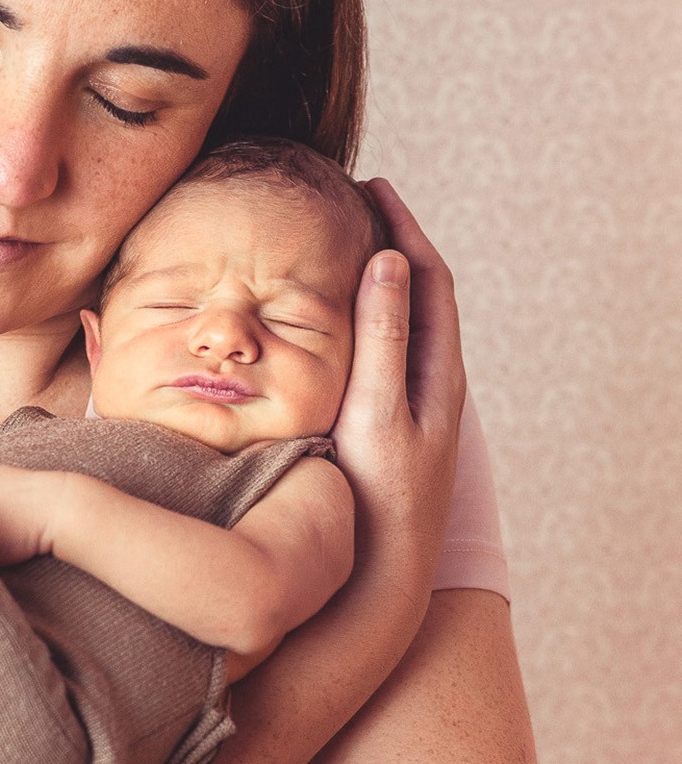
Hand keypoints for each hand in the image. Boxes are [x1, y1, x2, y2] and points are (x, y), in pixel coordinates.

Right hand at [333, 179, 465, 610]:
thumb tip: (390, 259)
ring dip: (373, 281)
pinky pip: (378, 355)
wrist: (380, 578)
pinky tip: (326, 327)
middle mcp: (431, 385)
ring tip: (337, 248)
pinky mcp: (386, 428)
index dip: (402, 226)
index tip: (371, 185)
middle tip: (351, 203)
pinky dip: (359, 322)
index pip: (427, 277)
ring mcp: (410, 407)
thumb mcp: (378, 410)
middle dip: (389, 242)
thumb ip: (384, 337)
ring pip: (397, 325)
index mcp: (437, 372)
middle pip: (417, 294)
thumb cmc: (377, 500)